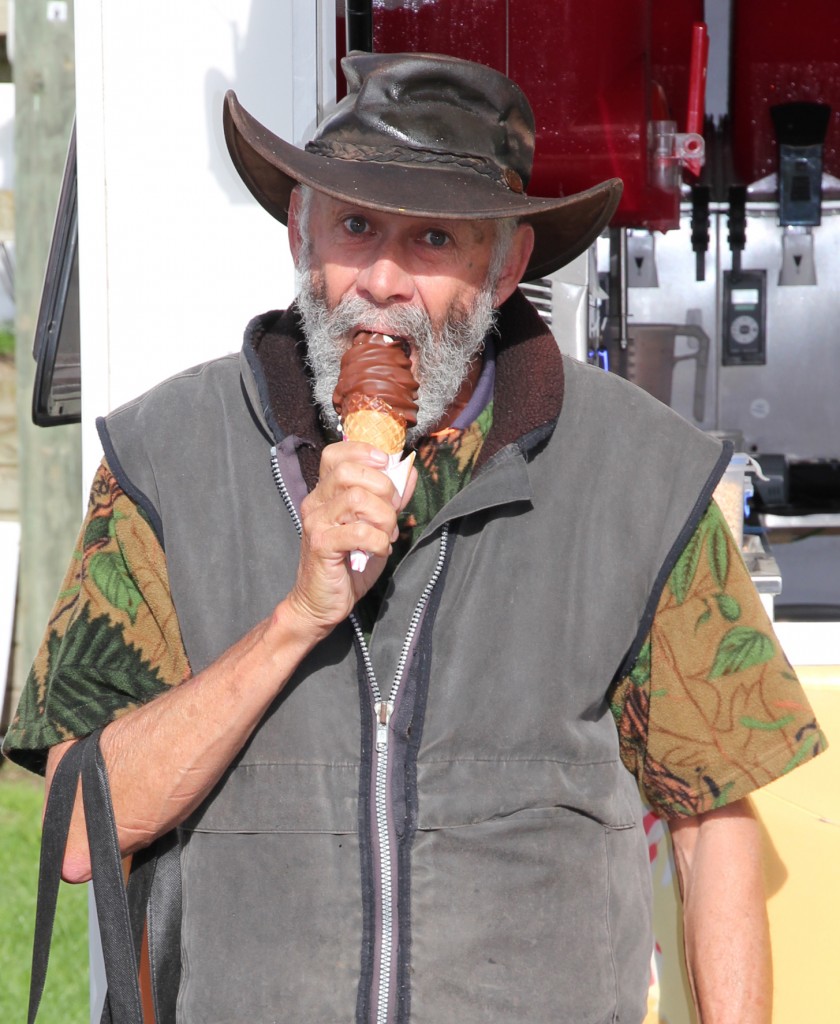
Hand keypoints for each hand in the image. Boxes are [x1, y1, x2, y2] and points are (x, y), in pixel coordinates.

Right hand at [285, 440, 416, 639]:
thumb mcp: (374, 527)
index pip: (335, 454)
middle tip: (392, 511)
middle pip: (349, 471)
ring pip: (356, 498)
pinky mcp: (321, 545)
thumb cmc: (348, 565)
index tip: (386, 465)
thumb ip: (390, 500)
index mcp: (324, 493)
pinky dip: (379, 540)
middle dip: (383, 487)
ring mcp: (316, 523)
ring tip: (386, 534)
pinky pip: (359, 531)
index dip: (364, 452)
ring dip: (383, 517)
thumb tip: (409, 473)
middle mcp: (315, 503)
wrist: (320, 604)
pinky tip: (379, 550)